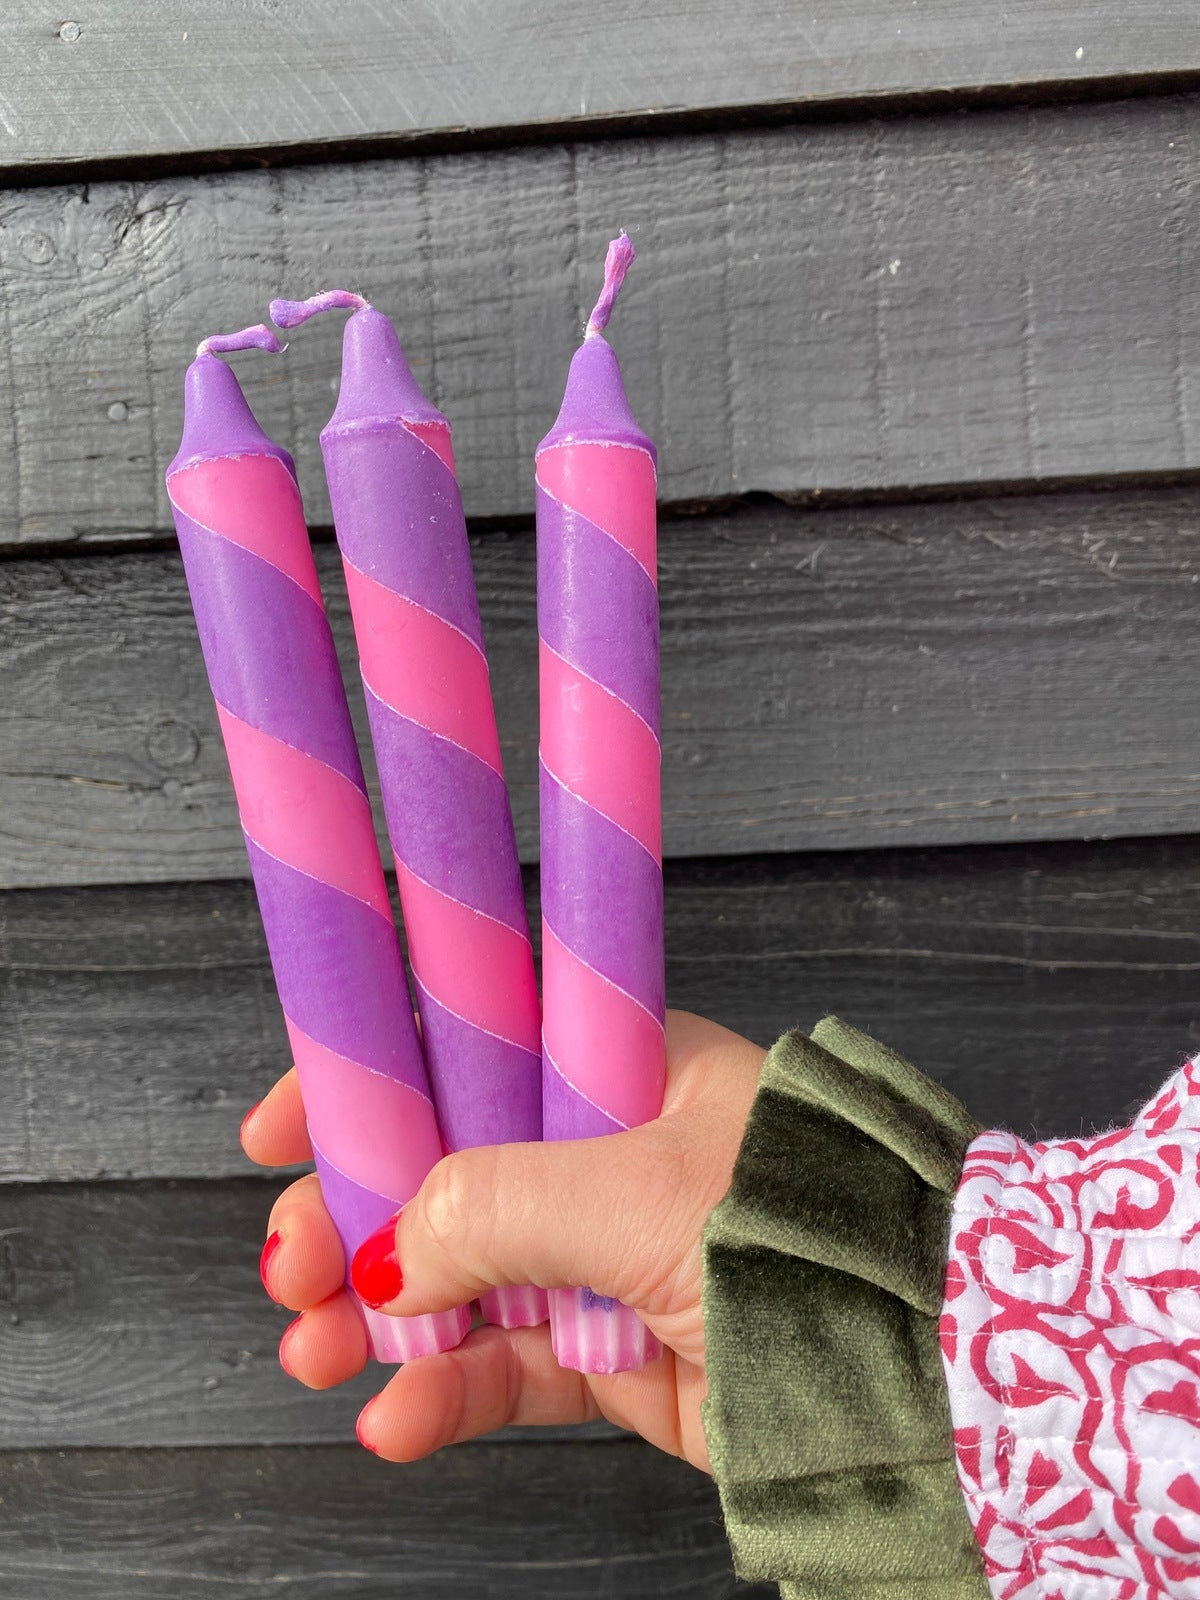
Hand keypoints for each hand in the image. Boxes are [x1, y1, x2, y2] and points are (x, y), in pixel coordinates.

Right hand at [241, 1010, 764, 1471]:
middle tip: (294, 1268)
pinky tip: (395, 1416)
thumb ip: (493, 1203)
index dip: (366, 1081)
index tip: (283, 1129)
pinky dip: (445, 1391)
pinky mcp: (611, 1353)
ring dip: (379, 1316)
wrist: (905, 1362)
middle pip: (438, 1173)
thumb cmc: (796, 1229)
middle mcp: (600, 1151)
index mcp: (611, 1067)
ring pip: (457, 1277)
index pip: (461, 1046)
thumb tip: (387, 1249)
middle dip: (356, 1220)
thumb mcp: (629, 1189)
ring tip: (316, 1353)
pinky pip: (504, 1367)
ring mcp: (601, 1254)